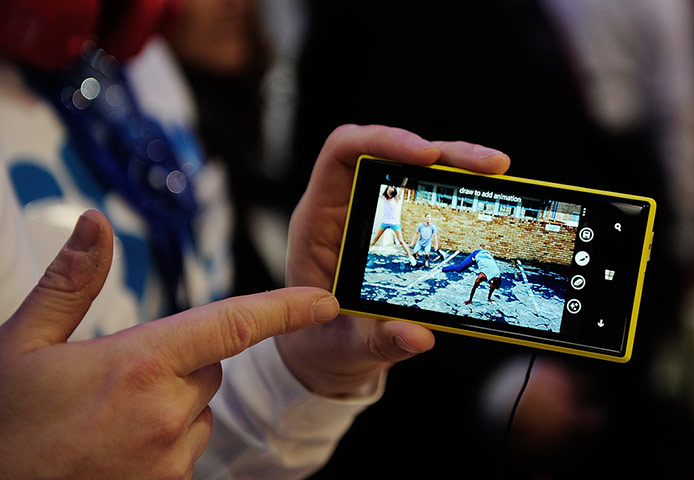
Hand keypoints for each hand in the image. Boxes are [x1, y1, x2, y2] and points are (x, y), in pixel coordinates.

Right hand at [0, 210, 337, 479]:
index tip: (325, 300)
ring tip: (110, 419)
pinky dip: (165, 441)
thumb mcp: (21, 345)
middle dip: (183, 361)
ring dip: (173, 405)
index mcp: (139, 365)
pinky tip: (117, 447)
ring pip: (200, 412)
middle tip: (119, 378)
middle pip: (211, 367)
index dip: (287, 308)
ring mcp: (170, 461)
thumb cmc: (4, 425)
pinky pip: (187, 452)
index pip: (235, 324)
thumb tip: (95, 224)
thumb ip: (71, 283)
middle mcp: (166, 414)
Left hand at [279, 124, 509, 397]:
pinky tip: (483, 197)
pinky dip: (456, 192)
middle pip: (391, 154)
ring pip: (414, 170)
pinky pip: (425, 196)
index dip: (383, 141)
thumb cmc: (322, 341)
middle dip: (443, 153)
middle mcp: (346, 208)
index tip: (426, 156)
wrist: (324, 350)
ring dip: (457, 167)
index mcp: (319, 222)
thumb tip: (418, 335)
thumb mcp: (345, 346)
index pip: (343, 153)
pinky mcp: (394, 228)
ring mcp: (371, 215)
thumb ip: (376, 341)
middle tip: (492, 166)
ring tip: (497, 173)